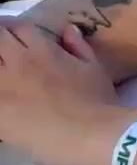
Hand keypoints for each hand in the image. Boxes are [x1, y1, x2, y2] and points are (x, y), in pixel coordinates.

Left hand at [0, 20, 117, 164]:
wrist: (90, 136)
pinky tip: (4, 97)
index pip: (18, 28)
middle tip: (5, 52)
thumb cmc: (98, 101)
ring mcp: (3, 89)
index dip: (14, 29)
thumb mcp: (94, 69)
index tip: (13, 35)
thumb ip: (78, 47)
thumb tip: (67, 30)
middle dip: (0, 40)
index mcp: (42, 52)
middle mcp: (18, 64)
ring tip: (6, 73)